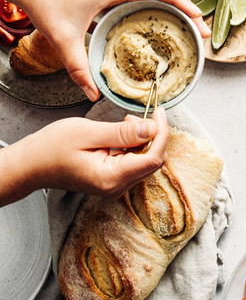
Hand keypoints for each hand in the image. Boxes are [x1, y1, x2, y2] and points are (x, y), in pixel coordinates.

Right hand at [0, 108, 168, 205]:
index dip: (162, 133)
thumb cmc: (50, 148)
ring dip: (143, 140)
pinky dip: (133, 146)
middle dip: (153, 135)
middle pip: (154, 160)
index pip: (154, 158)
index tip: (160, 112)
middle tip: (137, 115)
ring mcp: (116, 186)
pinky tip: (120, 134)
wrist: (30, 165)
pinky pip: (134, 163)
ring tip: (124, 123)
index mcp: (112, 178)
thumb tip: (152, 128)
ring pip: (146, 161)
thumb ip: (122, 132)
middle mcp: (117, 187)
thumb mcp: (87, 132)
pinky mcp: (113, 181)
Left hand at [21, 0, 209, 100]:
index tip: (197, 18)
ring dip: (176, 7)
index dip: (181, 2)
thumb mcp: (62, 39)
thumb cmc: (44, 0)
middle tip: (201, 30)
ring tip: (190, 28)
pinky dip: (160, 8)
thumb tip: (93, 93)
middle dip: (187, 9)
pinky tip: (163, 24)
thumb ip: (78, 68)